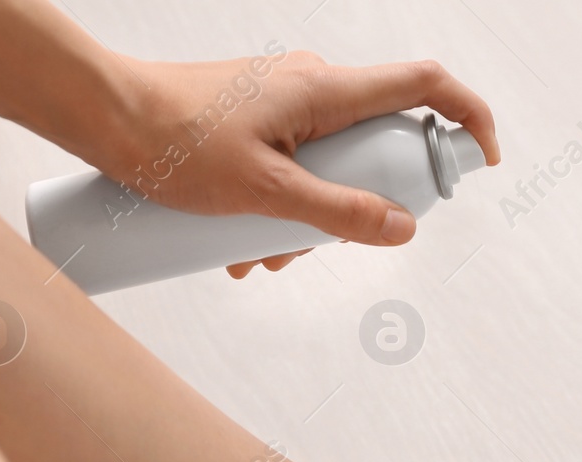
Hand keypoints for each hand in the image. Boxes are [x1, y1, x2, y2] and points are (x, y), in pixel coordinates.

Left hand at [96, 52, 500, 276]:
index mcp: (326, 90)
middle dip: (359, 208)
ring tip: (257, 256)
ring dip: (310, 219)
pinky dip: (282, 205)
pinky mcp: (256, 116)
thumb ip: (338, 214)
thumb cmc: (170, 145)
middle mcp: (312, 84)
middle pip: (375, 144)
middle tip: (314, 250)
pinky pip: (295, 161)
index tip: (482, 163)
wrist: (99, 113)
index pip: (425, 85)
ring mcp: (283, 99)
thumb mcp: (264, 195)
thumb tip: (403, 228)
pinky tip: (239, 244)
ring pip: (330, 164)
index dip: (467, 118)